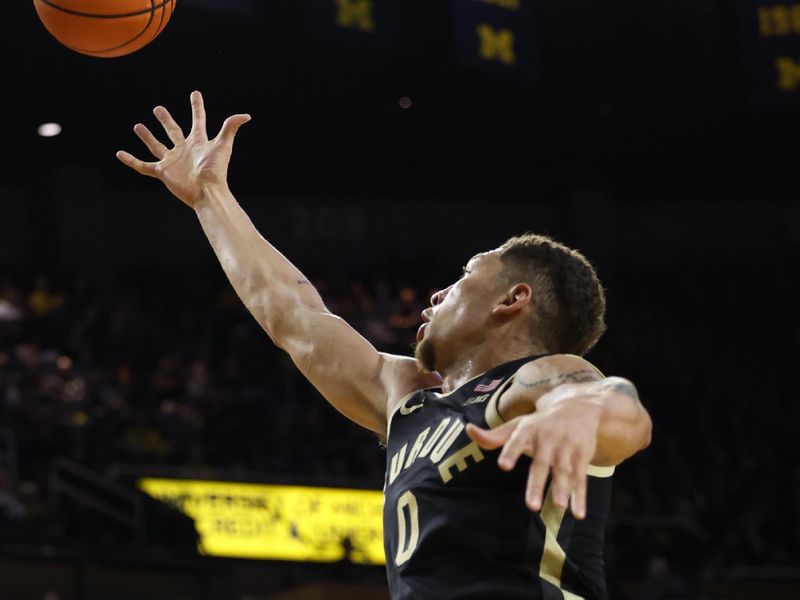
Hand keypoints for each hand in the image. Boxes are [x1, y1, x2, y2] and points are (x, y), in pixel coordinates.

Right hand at [116, 90, 250, 207]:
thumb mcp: (223, 146)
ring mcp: (173, 161)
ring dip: (147, 136)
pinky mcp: (163, 172)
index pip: (198, 120)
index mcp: (198, 142)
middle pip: (173, 131)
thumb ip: (230, 128)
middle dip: (165, 120)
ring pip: (157, 146)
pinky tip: (120, 154)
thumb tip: (246, 115)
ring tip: (137, 126)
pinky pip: (144, 166)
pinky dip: (131, 161)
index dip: (197, 107)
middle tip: (158, 109)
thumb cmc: (215, 170)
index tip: (195, 93)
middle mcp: (184, 150)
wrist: (207, 191)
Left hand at [466, 400, 600, 518]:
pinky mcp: (582, 454)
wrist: (577, 406)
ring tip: (559, 507)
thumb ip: (494, 436)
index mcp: (528, 430)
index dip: (510, 452)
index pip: (517, 441)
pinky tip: (578, 514)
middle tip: (531, 507)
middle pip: (541, 464)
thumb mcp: (517, 426)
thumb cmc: (539, 423)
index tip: (503, 466)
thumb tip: (468, 429)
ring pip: (563, 471)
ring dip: (561, 489)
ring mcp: (566, 446)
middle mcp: (547, 438)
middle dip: (536, 485)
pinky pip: (580, 478)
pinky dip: (579, 496)